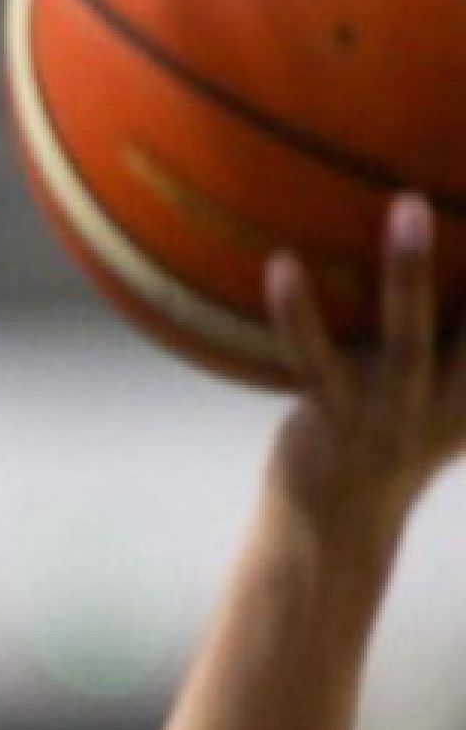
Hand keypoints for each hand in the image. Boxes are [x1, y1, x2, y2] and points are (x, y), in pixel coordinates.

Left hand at [265, 194, 465, 521]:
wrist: (335, 525)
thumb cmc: (387, 437)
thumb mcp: (444, 396)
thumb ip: (459, 341)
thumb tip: (452, 258)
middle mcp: (454, 397)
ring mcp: (394, 409)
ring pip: (409, 332)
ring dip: (411, 268)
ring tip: (409, 203)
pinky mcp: (334, 417)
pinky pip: (314, 357)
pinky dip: (298, 311)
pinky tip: (282, 263)